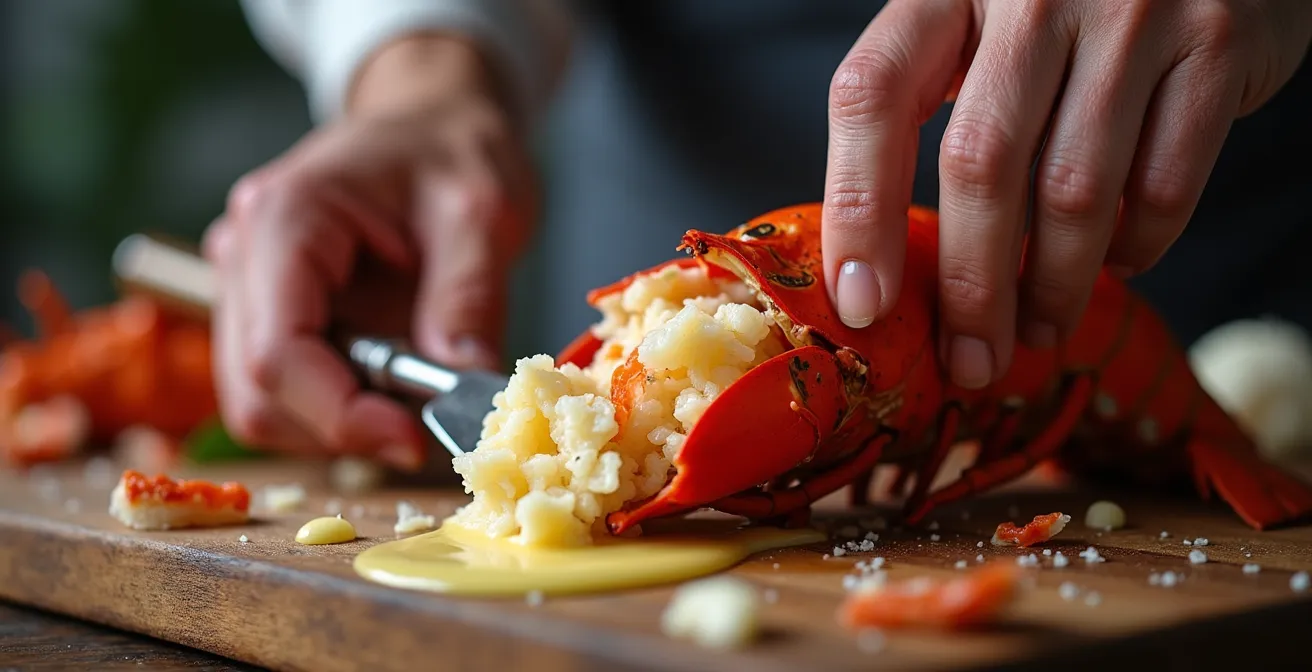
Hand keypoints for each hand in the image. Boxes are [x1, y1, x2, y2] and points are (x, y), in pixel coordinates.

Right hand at [204, 34, 535, 468]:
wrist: (430, 120)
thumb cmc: (452, 147)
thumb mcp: (482, 211)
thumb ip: (469, 295)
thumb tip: (466, 383)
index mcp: (284, 218)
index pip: (276, 353)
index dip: (339, 415)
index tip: (415, 440)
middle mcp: (241, 255)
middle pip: (257, 392)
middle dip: (341, 428)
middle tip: (426, 433)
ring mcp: (245, 287)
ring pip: (262, 404)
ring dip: (339, 425)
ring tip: (416, 401)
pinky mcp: (266, 313)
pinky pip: (282, 391)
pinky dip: (337, 410)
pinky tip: (392, 391)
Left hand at [822, 0, 1311, 388]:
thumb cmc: (1064, 3)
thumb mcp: (978, 26)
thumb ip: (927, 106)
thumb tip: (877, 267)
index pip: (872, 97)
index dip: (858, 208)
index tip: (862, 303)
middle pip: (979, 164)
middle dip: (970, 288)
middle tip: (969, 361)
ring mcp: (1133, 12)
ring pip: (1074, 190)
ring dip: (1052, 287)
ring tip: (1036, 332)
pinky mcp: (1218, 43)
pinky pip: (1164, 182)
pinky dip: (1136, 245)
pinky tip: (1115, 265)